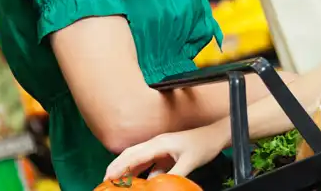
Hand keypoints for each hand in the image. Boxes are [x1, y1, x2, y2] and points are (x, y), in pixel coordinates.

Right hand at [104, 122, 227, 180]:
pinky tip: (137, 180)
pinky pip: (148, 162)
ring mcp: (160, 147)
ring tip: (117, 182)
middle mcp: (156, 143)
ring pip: (138, 158)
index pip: (134, 155)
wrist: (215, 135)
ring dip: (127, 169)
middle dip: (117, 166)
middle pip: (131, 154)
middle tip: (105, 180)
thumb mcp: (189, 162)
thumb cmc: (203, 145)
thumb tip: (160, 184)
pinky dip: (139, 170)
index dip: (120, 166)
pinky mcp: (165, 153)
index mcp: (160, 143)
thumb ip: (174, 174)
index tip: (108, 177)